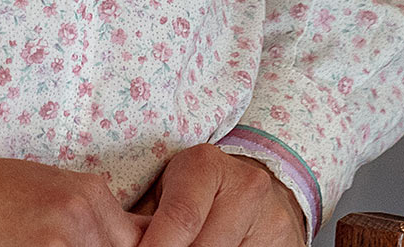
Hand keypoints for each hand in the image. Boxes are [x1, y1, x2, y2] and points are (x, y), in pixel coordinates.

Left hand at [132, 145, 307, 246]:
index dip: (157, 245)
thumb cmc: (196, 186)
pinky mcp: (288, 244)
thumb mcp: (168, 186)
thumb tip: (115, 237)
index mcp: (207, 165)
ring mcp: (272, 219)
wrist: (253, 184)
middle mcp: (247, 187)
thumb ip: (146, 212)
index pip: (182, 216)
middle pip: (206, 246)